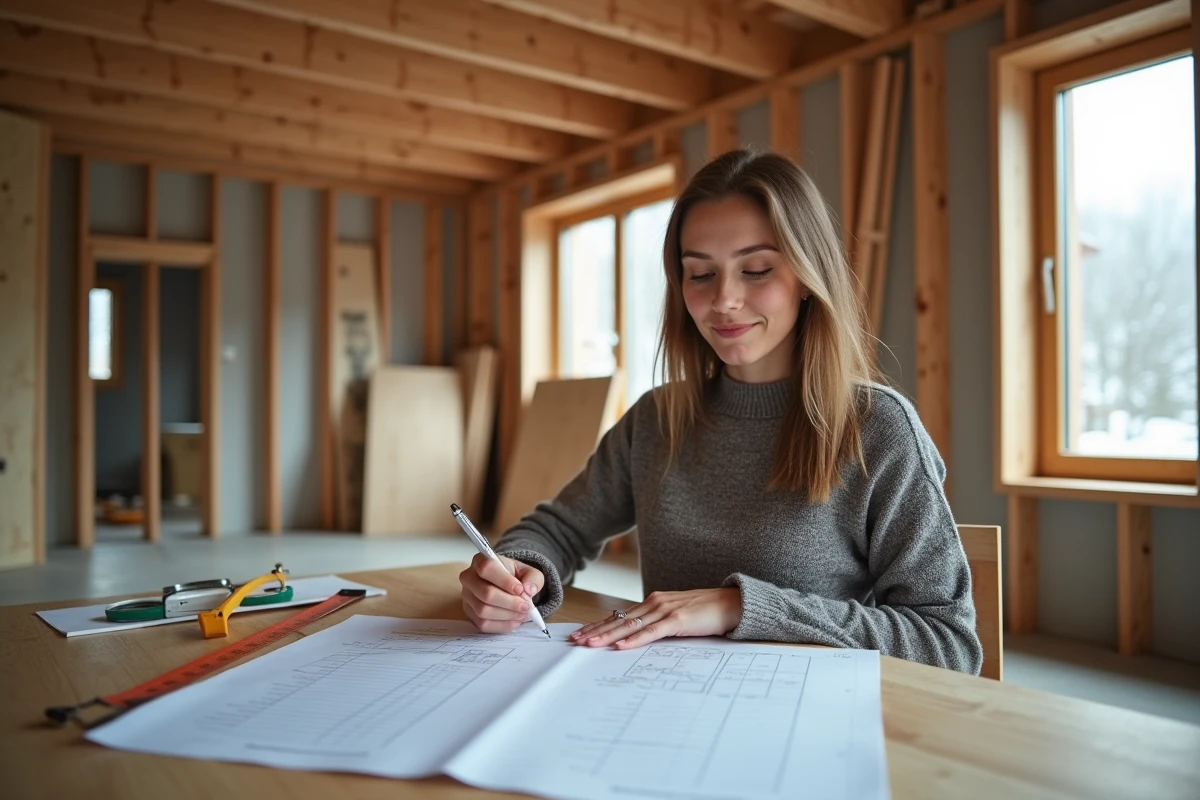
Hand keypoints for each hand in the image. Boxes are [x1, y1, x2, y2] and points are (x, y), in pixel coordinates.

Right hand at [458, 553, 544, 633]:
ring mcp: (467, 597)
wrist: (507, 586)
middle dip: (510, 603)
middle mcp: (469, 578)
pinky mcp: (469, 613)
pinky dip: (502, 625)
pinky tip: (515, 621)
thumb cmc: (515, 576)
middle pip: (485, 593)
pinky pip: (483, 624)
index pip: (487, 568)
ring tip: (522, 613)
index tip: (520, 589)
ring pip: (483, 611)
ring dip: (507, 615)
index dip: (504, 581)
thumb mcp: (529, 572)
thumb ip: (533, 578)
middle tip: (526, 606)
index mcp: (480, 560)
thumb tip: (528, 590)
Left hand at [568, 588, 742, 649]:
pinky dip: (635, 640)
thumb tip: (638, 638)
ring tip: (589, 644)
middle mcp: (655, 603)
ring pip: (630, 626)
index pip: (620, 616)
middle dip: (595, 631)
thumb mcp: (676, 617)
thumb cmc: (706, 612)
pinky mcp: (678, 620)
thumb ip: (658, 624)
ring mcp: (666, 610)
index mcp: (653, 602)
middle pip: (619, 620)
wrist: (733, 603)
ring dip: (608, 636)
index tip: (580, 634)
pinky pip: (652, 632)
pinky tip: (621, 646)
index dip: (598, 625)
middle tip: (574, 641)